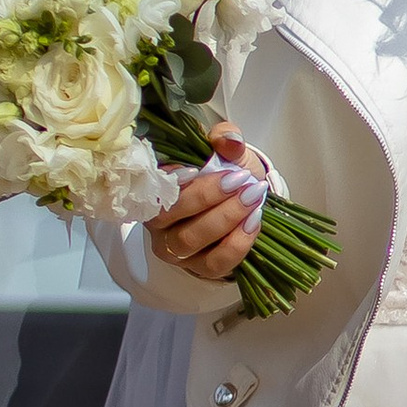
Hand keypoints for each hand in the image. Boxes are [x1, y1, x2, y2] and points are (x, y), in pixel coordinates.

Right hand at [147, 120, 266, 282]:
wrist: (248, 203)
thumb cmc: (230, 175)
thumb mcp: (228, 151)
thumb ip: (226, 137)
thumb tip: (228, 140)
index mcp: (157, 188)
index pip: (153, 186)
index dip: (173, 179)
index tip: (197, 167)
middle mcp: (158, 222)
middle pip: (169, 214)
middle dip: (207, 196)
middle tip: (241, 181)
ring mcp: (176, 249)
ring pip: (190, 239)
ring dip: (224, 218)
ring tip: (252, 199)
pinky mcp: (199, 268)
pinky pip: (215, 262)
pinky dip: (237, 243)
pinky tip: (253, 222)